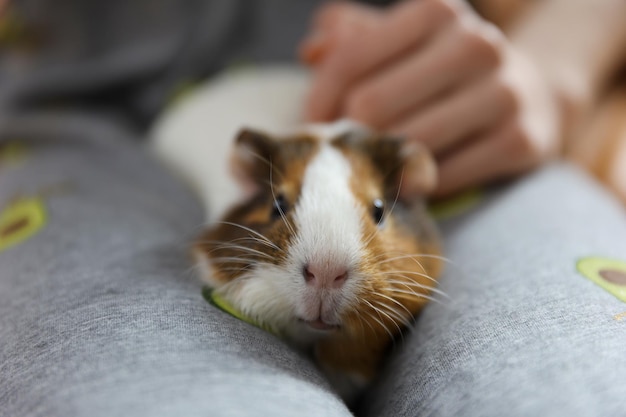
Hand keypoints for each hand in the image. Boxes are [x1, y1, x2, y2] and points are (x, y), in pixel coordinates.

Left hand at [300, 0, 561, 196]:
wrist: (532, 95)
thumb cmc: (444, 71)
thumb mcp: (403, 43)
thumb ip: (354, 41)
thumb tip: (311, 50)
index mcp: (437, 11)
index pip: (348, 60)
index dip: (318, 103)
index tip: (313, 128)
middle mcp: (476, 43)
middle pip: (371, 106)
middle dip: (347, 137)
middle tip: (343, 154)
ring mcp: (505, 92)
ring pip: (408, 144)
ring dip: (381, 165)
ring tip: (376, 168)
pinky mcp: (521, 141)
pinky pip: (443, 176)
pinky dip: (420, 185)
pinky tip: (416, 178)